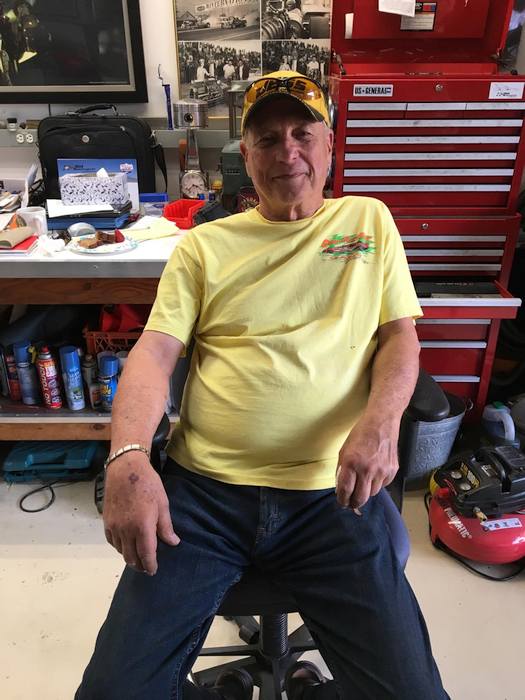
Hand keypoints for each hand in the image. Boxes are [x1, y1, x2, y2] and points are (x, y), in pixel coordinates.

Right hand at [103, 454, 179, 574]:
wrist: (125, 468)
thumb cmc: (148, 484)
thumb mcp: (162, 503)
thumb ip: (166, 526)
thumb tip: (173, 542)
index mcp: (143, 526)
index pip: (146, 554)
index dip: (150, 565)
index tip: (153, 571)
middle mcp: (126, 530)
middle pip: (132, 557)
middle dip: (140, 565)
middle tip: (146, 568)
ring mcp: (114, 526)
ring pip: (121, 550)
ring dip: (129, 557)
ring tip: (137, 558)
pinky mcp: (106, 521)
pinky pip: (112, 541)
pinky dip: (119, 547)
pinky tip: (125, 545)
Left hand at [335, 417, 398, 508]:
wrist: (381, 423)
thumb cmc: (361, 434)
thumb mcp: (344, 450)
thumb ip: (342, 470)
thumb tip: (341, 488)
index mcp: (351, 463)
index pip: (345, 490)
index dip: (342, 500)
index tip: (342, 502)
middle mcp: (367, 469)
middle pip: (360, 498)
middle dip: (354, 503)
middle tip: (351, 503)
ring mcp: (382, 470)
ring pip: (373, 493)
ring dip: (366, 491)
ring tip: (364, 481)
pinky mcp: (392, 470)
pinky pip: (383, 485)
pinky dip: (377, 483)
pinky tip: (374, 473)